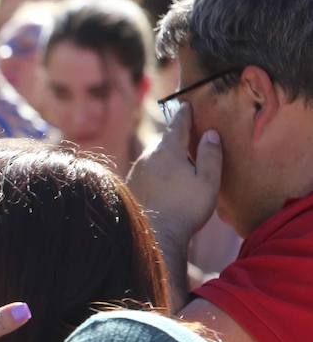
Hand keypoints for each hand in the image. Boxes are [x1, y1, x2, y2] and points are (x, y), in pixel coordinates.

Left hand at [126, 101, 222, 242]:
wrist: (153, 237)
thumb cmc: (185, 209)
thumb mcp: (207, 181)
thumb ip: (210, 155)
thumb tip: (211, 133)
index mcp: (167, 151)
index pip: (177, 125)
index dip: (184, 114)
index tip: (186, 104)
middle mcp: (147, 157)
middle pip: (165, 142)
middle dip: (176, 138)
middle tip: (189, 135)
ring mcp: (136, 173)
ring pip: (154, 158)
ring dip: (166, 158)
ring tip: (180, 164)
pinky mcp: (130, 188)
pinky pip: (147, 173)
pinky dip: (157, 173)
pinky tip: (165, 184)